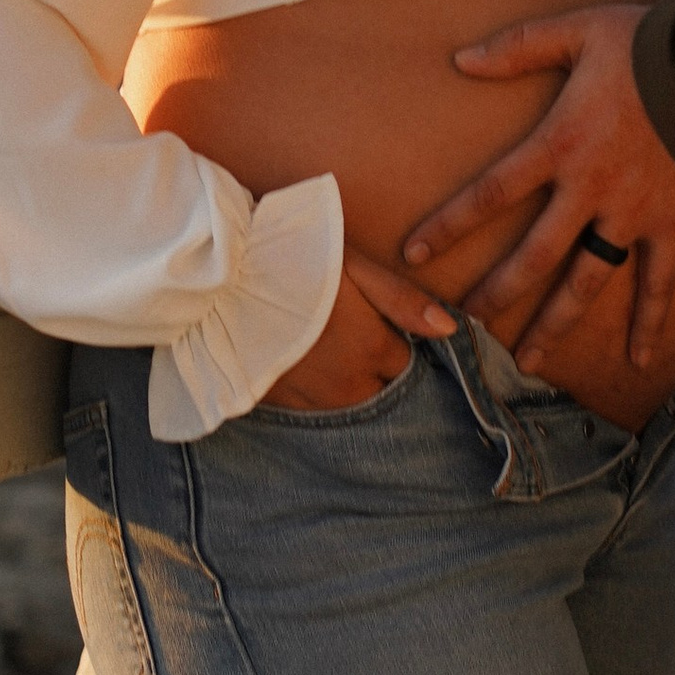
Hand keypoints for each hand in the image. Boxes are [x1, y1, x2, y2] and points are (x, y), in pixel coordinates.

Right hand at [261, 244, 457, 412]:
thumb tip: (451, 330)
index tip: (391, 330)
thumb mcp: (355, 267)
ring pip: (353, 408)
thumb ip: (402, 300)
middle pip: (385, 394)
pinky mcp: (282, 406)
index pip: (409, 364)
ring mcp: (314, 402)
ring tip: (338, 358)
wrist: (224, 282)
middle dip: (384, 376)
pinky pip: (316, 414)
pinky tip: (310, 371)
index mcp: (372, 348)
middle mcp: (349, 385)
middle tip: (366, 346)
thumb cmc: (295, 260)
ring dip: (354, 390)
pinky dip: (321, 397)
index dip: (402, 346)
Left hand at [403, 1, 674, 372]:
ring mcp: (631, 214)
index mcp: (560, 143)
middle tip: (469, 322)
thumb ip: (518, 46)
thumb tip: (460, 59)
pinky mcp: (670, 225)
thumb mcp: (577, 32)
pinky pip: (658, 282)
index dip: (450, 223)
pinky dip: (649, 322)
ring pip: (586, 280)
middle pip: (533, 254)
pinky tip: (639, 361)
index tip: (414, 252)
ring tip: (531, 360)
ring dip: (557, 322)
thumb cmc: (646, 44)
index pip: (491, 191)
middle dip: (498, 291)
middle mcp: (589, 189)